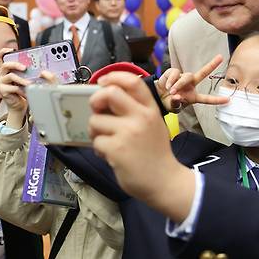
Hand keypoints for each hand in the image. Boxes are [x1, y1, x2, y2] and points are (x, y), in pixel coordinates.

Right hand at [0, 49, 30, 126]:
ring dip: (22, 79)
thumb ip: (28, 72)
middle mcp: (1, 74)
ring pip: (11, 76)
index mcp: (7, 69)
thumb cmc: (23, 90)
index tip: (12, 50)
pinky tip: (27, 92)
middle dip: (16, 64)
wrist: (20, 104)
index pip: (0, 57)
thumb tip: (40, 67)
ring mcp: (1, 82)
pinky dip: (22, 89)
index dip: (4, 52)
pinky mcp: (2, 91)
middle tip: (25, 68)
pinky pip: (12, 87)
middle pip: (6, 65)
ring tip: (30, 83)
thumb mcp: (26, 78)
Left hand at [88, 71, 195, 221]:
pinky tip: (110, 155)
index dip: (114, 76)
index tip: (103, 81)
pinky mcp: (117, 150)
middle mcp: (141, 117)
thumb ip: (135, 110)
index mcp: (150, 109)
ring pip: (96, 120)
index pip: (133, 81)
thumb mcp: (153, 123)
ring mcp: (128, 133)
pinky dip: (99, 149)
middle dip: (96, 100)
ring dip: (95, 131)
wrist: (164, 181)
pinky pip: (96, 141)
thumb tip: (106, 97)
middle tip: (97, 111)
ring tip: (107, 141)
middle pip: (110, 94)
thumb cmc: (155, 152)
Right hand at [156, 55, 228, 110]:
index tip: (228, 100)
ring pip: (186, 76)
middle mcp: (191, 85)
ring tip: (171, 91)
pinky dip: (170, 80)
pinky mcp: (173, 72)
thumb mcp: (173, 107)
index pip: (207, 99)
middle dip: (212, 65)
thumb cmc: (169, 102)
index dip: (217, 100)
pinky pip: (175, 73)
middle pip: (203, 73)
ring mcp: (183, 77)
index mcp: (193, 96)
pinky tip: (166, 86)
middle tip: (220, 57)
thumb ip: (176, 104)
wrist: (157, 97)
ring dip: (179, 84)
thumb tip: (178, 97)